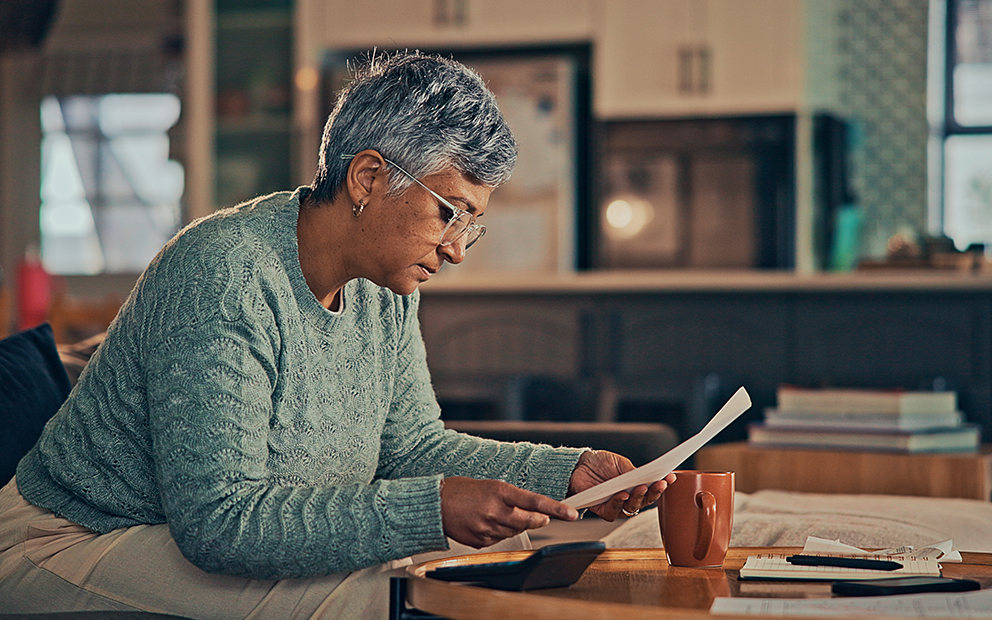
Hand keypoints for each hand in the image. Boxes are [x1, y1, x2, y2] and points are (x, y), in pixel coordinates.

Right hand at [440, 477, 578, 548]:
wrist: (435, 504)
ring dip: (514, 525)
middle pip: (529, 521)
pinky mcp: (480, 541)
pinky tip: (486, 523)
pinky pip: (499, 540)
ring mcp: (487, 528)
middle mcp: (495, 511)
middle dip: (539, 519)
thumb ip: (512, 498)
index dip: (555, 509)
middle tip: (540, 516)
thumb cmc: (462, 491)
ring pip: (515, 531)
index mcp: (499, 492)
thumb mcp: (490, 485)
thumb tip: (533, 510)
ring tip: (497, 513)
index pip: (534, 501)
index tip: (571, 513)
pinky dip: (499, 532)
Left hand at [567, 450, 675, 520]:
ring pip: (631, 508)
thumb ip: (633, 472)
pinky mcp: (602, 510)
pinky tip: (621, 495)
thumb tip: (649, 476)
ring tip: (640, 487)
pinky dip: (618, 504)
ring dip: (638, 498)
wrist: (579, 464)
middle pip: (645, 501)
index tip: (671, 476)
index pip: (652, 489)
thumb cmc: (600, 463)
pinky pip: (613, 512)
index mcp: (635, 486)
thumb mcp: (620, 463)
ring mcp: (616, 505)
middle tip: (659, 483)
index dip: (662, 484)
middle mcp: (628, 497)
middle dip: (654, 492)